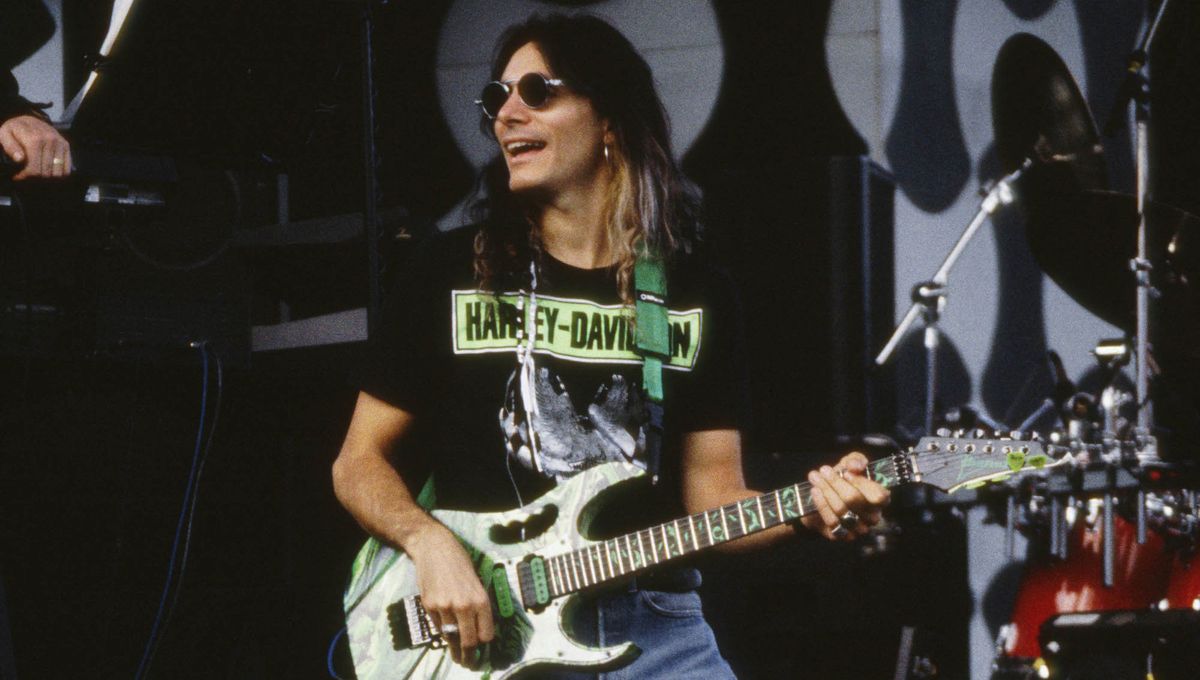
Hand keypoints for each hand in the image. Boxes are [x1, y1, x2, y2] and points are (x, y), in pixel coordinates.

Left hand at [0, 114, 70, 179]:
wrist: (29, 119)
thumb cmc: (14, 130)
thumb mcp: (4, 134)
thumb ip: (10, 147)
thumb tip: (19, 159)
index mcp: (34, 139)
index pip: (34, 169)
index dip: (25, 176)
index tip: (18, 176)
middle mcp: (50, 140)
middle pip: (45, 173)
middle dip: (35, 177)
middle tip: (27, 174)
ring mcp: (59, 143)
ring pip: (57, 173)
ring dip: (47, 177)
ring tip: (37, 173)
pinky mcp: (65, 145)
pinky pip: (66, 169)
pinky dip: (58, 174)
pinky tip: (48, 171)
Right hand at [406, 522, 493, 668]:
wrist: (434, 547)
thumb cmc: (459, 561)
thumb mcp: (477, 582)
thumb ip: (478, 605)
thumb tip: (478, 628)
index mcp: (481, 599)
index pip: (485, 634)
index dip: (484, 644)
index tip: (482, 649)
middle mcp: (464, 605)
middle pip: (468, 642)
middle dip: (469, 657)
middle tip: (469, 663)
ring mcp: (445, 607)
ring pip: (451, 637)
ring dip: (454, 647)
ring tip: (457, 655)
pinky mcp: (429, 606)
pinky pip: (437, 625)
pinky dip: (442, 628)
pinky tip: (444, 626)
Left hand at [801, 452, 889, 540]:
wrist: (819, 500)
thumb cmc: (840, 481)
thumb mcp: (848, 465)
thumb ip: (855, 460)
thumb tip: (856, 466)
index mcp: (880, 501)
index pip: (879, 496)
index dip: (861, 483)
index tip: (846, 472)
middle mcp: (872, 517)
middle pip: (855, 500)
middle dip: (836, 482)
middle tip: (824, 470)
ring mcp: (857, 529)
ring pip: (841, 510)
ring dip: (826, 490)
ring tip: (815, 477)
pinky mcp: (841, 535)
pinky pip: (831, 520)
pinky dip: (821, 504)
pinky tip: (815, 492)